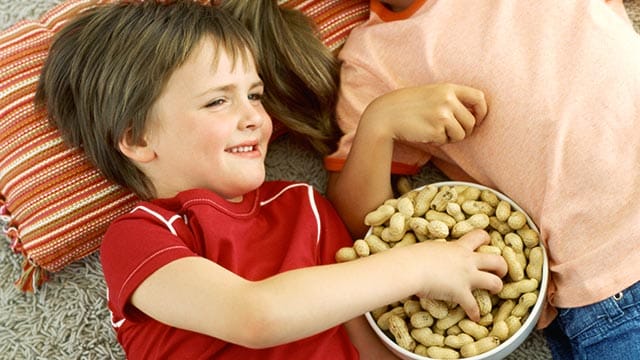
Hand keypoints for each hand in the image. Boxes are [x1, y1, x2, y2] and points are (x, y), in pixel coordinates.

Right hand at [363, 83, 486, 144]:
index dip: (482, 111)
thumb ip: (451, 100)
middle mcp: (447, 100)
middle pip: (471, 121)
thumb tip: (475, 116)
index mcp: (448, 88)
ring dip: (451, 138)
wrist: (386, 114)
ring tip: (435, 131)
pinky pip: (446, 141)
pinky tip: (425, 133)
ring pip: (461, 134)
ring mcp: (442, 115)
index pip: (479, 97)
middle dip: (464, 130)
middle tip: (450, 132)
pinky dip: (438, 141)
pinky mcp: (435, 130)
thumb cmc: (408, 106)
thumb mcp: (431, 94)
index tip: (477, 119)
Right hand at [413, 230, 506, 320]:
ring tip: (495, 291)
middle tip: (500, 270)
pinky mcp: (461, 293)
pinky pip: (472, 306)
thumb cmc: (414, 256)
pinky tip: (475, 317)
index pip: (478, 236)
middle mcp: (467, 261)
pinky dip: (474, 313)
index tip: (486, 242)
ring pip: (494, 282)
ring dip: (497, 287)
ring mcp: (467, 277)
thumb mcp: (429, 248)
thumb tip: (430, 255)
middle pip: (496, 259)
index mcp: (458, 247)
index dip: (485, 239)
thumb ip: (437, 252)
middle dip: (502, 266)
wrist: (411, 267)